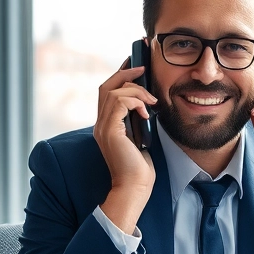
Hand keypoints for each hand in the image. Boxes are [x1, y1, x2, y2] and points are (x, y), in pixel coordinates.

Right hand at [93, 62, 156, 233]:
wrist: (135, 188)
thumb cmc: (140, 168)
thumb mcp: (141, 137)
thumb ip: (138, 120)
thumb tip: (148, 102)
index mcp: (107, 125)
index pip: (108, 92)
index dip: (120, 76)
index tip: (136, 65)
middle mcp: (100, 124)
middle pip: (106, 86)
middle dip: (125, 73)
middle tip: (143, 67)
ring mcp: (103, 127)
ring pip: (113, 92)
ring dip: (136, 91)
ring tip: (152, 101)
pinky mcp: (110, 131)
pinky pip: (119, 102)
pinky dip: (135, 102)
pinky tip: (148, 112)